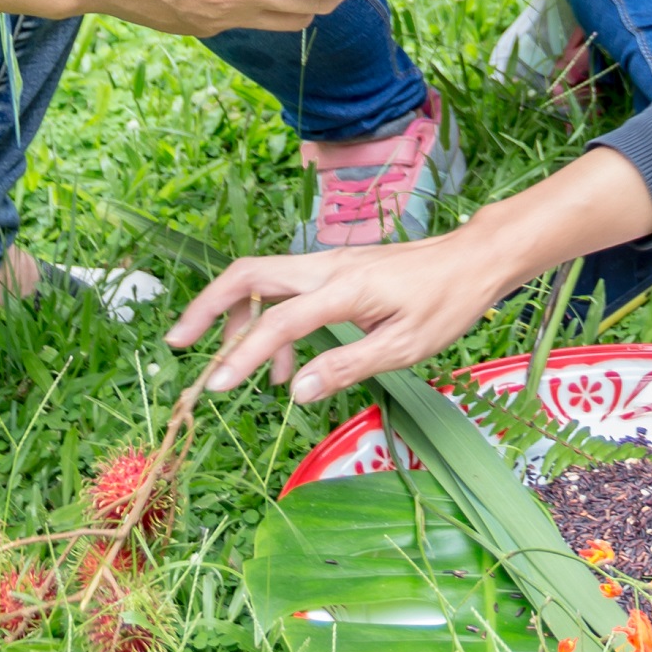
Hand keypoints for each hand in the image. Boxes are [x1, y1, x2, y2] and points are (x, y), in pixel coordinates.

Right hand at [169, 220, 528, 402]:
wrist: (472, 260)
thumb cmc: (445, 303)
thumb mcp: (405, 346)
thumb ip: (347, 366)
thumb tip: (297, 391)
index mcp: (344, 288)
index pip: (279, 321)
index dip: (244, 354)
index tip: (215, 385)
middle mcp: (326, 268)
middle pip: (248, 275)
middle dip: (208, 307)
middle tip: (179, 342)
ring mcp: (327, 264)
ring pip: (261, 279)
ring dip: (237, 317)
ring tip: (239, 370)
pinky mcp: (333, 270)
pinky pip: (284, 288)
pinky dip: (268, 319)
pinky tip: (287, 365)